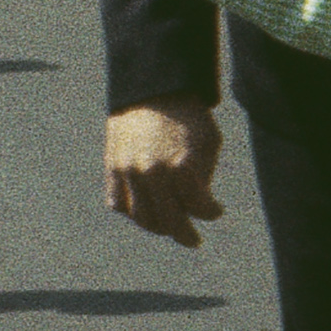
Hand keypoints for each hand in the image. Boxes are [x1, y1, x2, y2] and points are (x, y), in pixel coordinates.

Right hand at [103, 98, 223, 246]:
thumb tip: (195, 207)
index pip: (198, 208)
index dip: (211, 212)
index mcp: (180, 167)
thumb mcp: (209, 143)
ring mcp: (128, 172)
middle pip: (168, 222)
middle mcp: (151, 173)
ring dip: (158, 227)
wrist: (153, 89)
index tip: (217, 210)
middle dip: (185, 235)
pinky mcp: (112, 168)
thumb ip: (204, 178)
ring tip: (170, 226)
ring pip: (141, 218)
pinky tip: (147, 210)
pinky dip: (132, 212)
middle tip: (194, 240)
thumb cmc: (189, 117)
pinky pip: (119, 204)